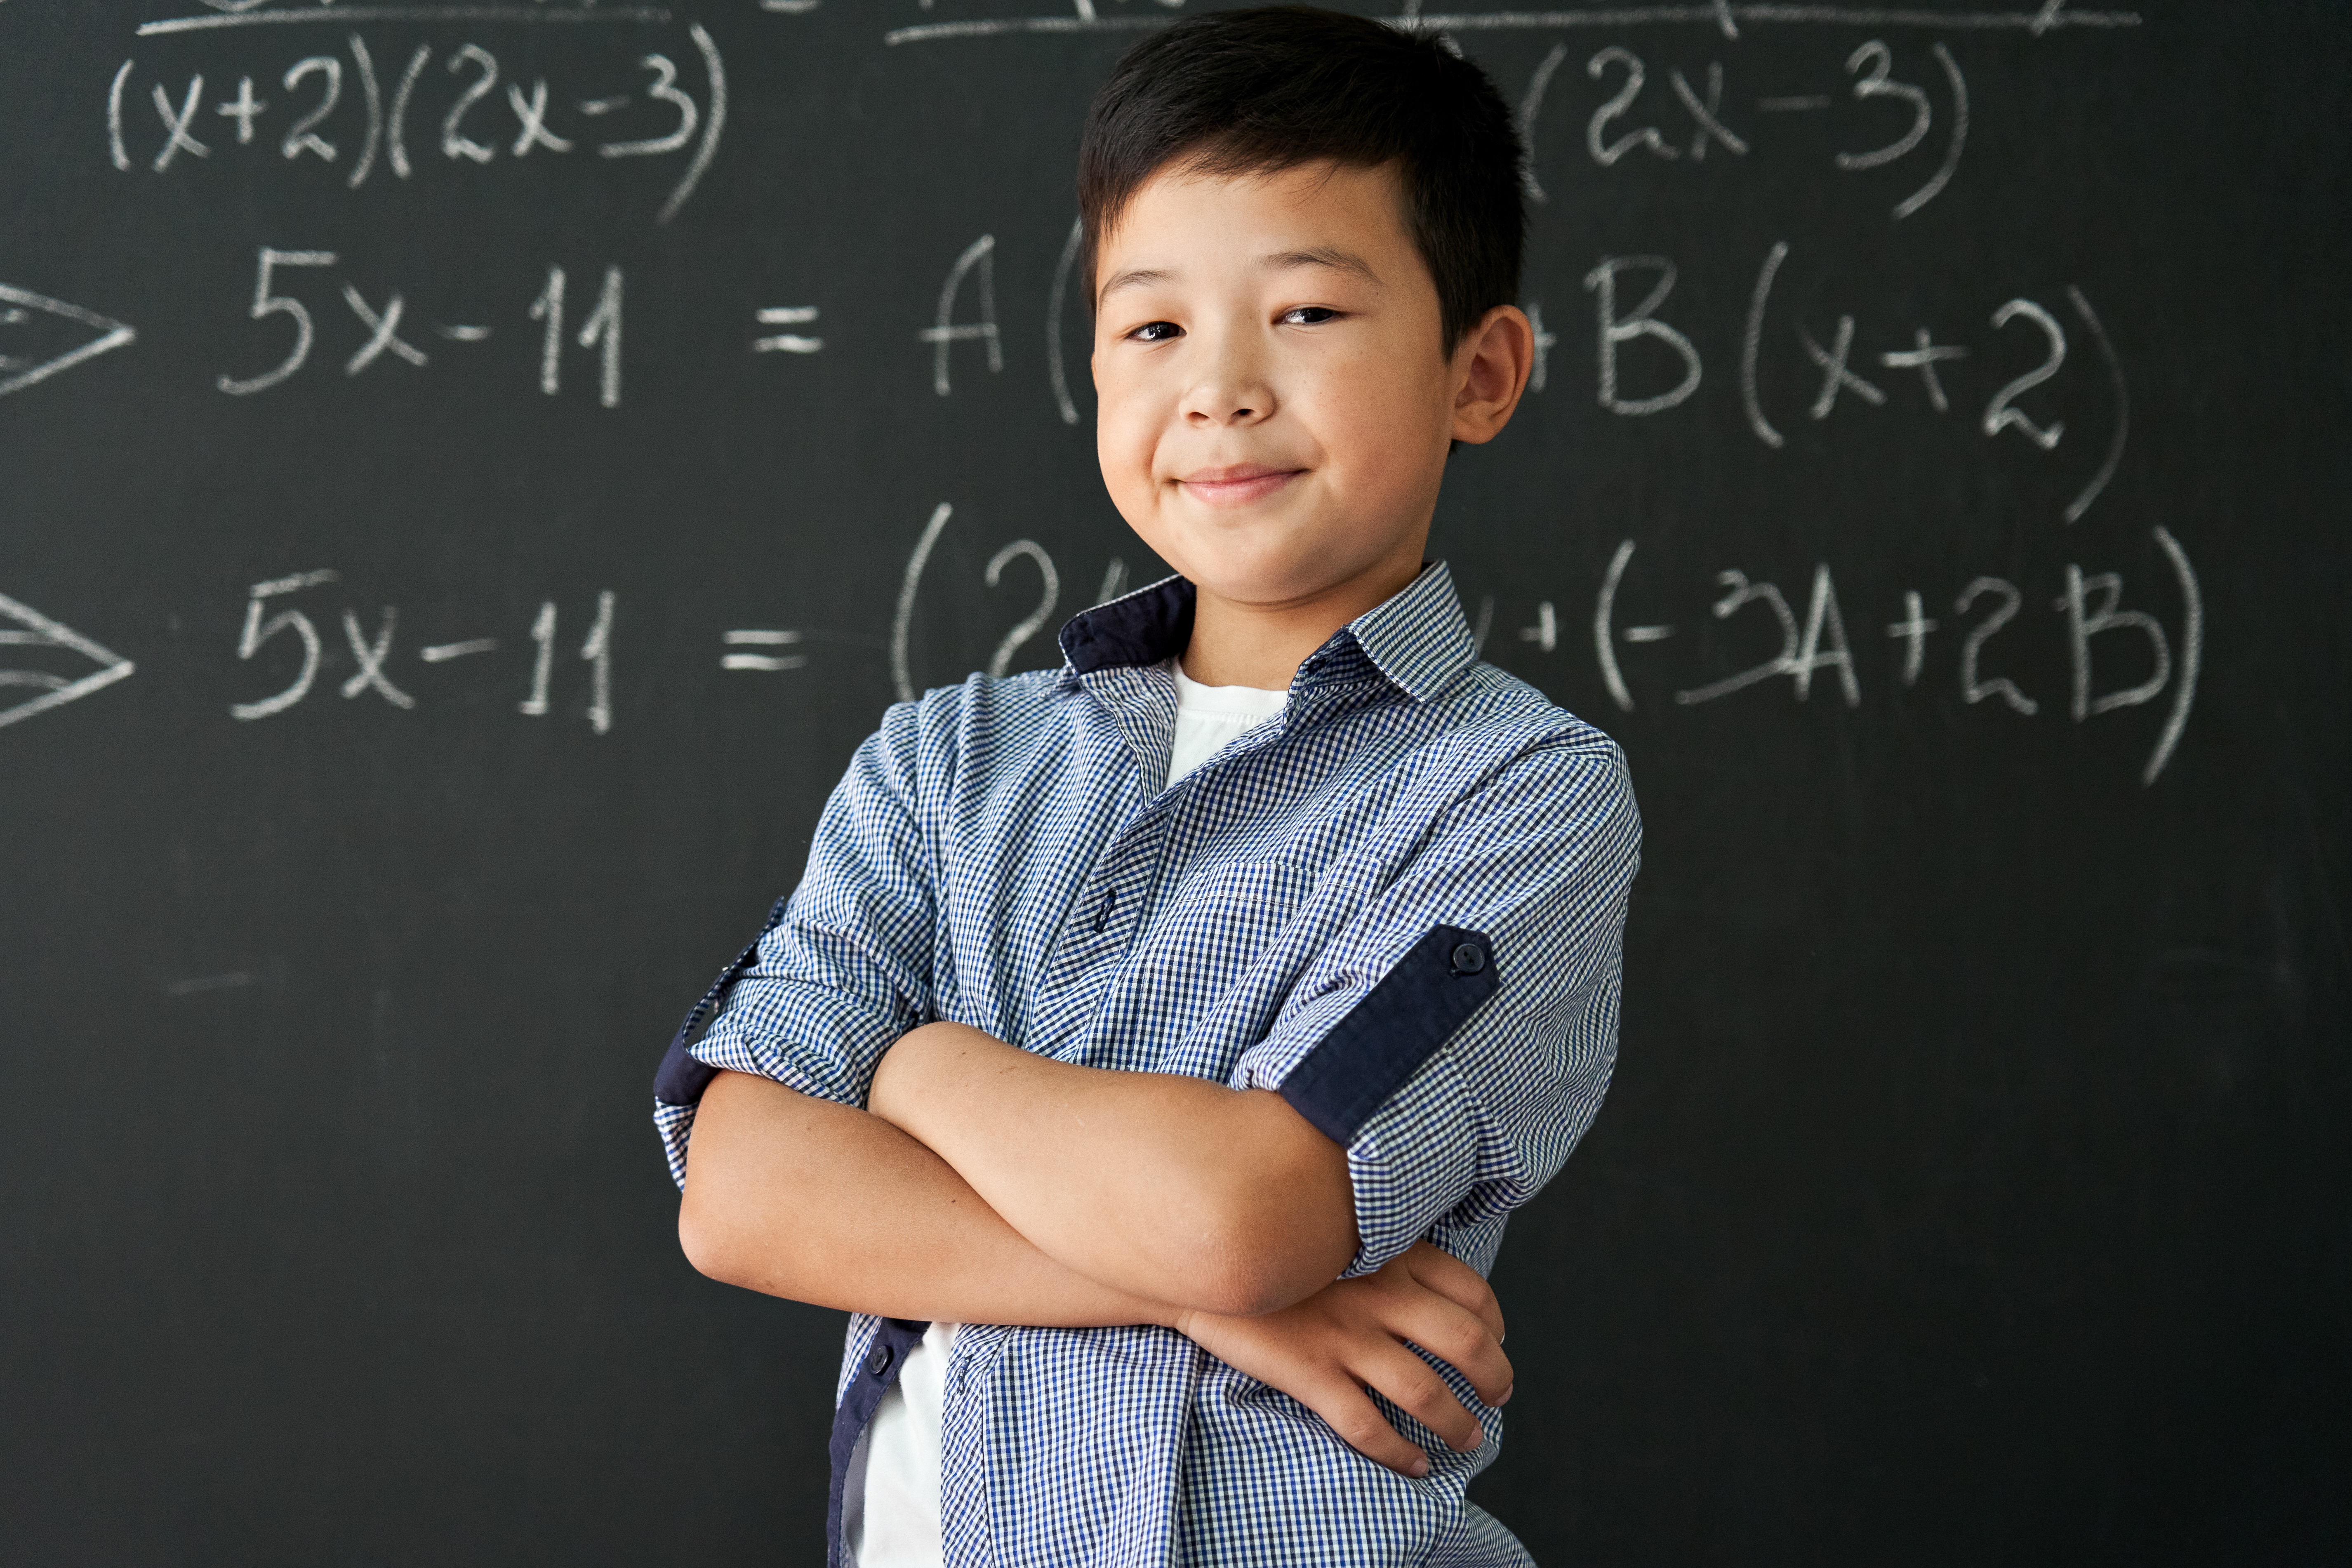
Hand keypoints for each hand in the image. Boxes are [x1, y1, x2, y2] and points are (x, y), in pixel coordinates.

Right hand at [1172, 1241, 1511, 1477]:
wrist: (1205, 1251)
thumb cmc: (1277, 1237)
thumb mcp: (1339, 1223)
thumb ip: (1382, 1241)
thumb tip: (1422, 1270)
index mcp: (1391, 1253)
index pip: (1471, 1291)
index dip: (1494, 1323)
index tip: (1495, 1341)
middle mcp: (1379, 1294)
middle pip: (1465, 1343)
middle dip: (1494, 1377)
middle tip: (1499, 1396)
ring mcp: (1345, 1336)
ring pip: (1425, 1392)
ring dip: (1458, 1422)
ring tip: (1469, 1438)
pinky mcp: (1311, 1372)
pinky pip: (1368, 1425)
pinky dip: (1400, 1453)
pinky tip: (1415, 1464)